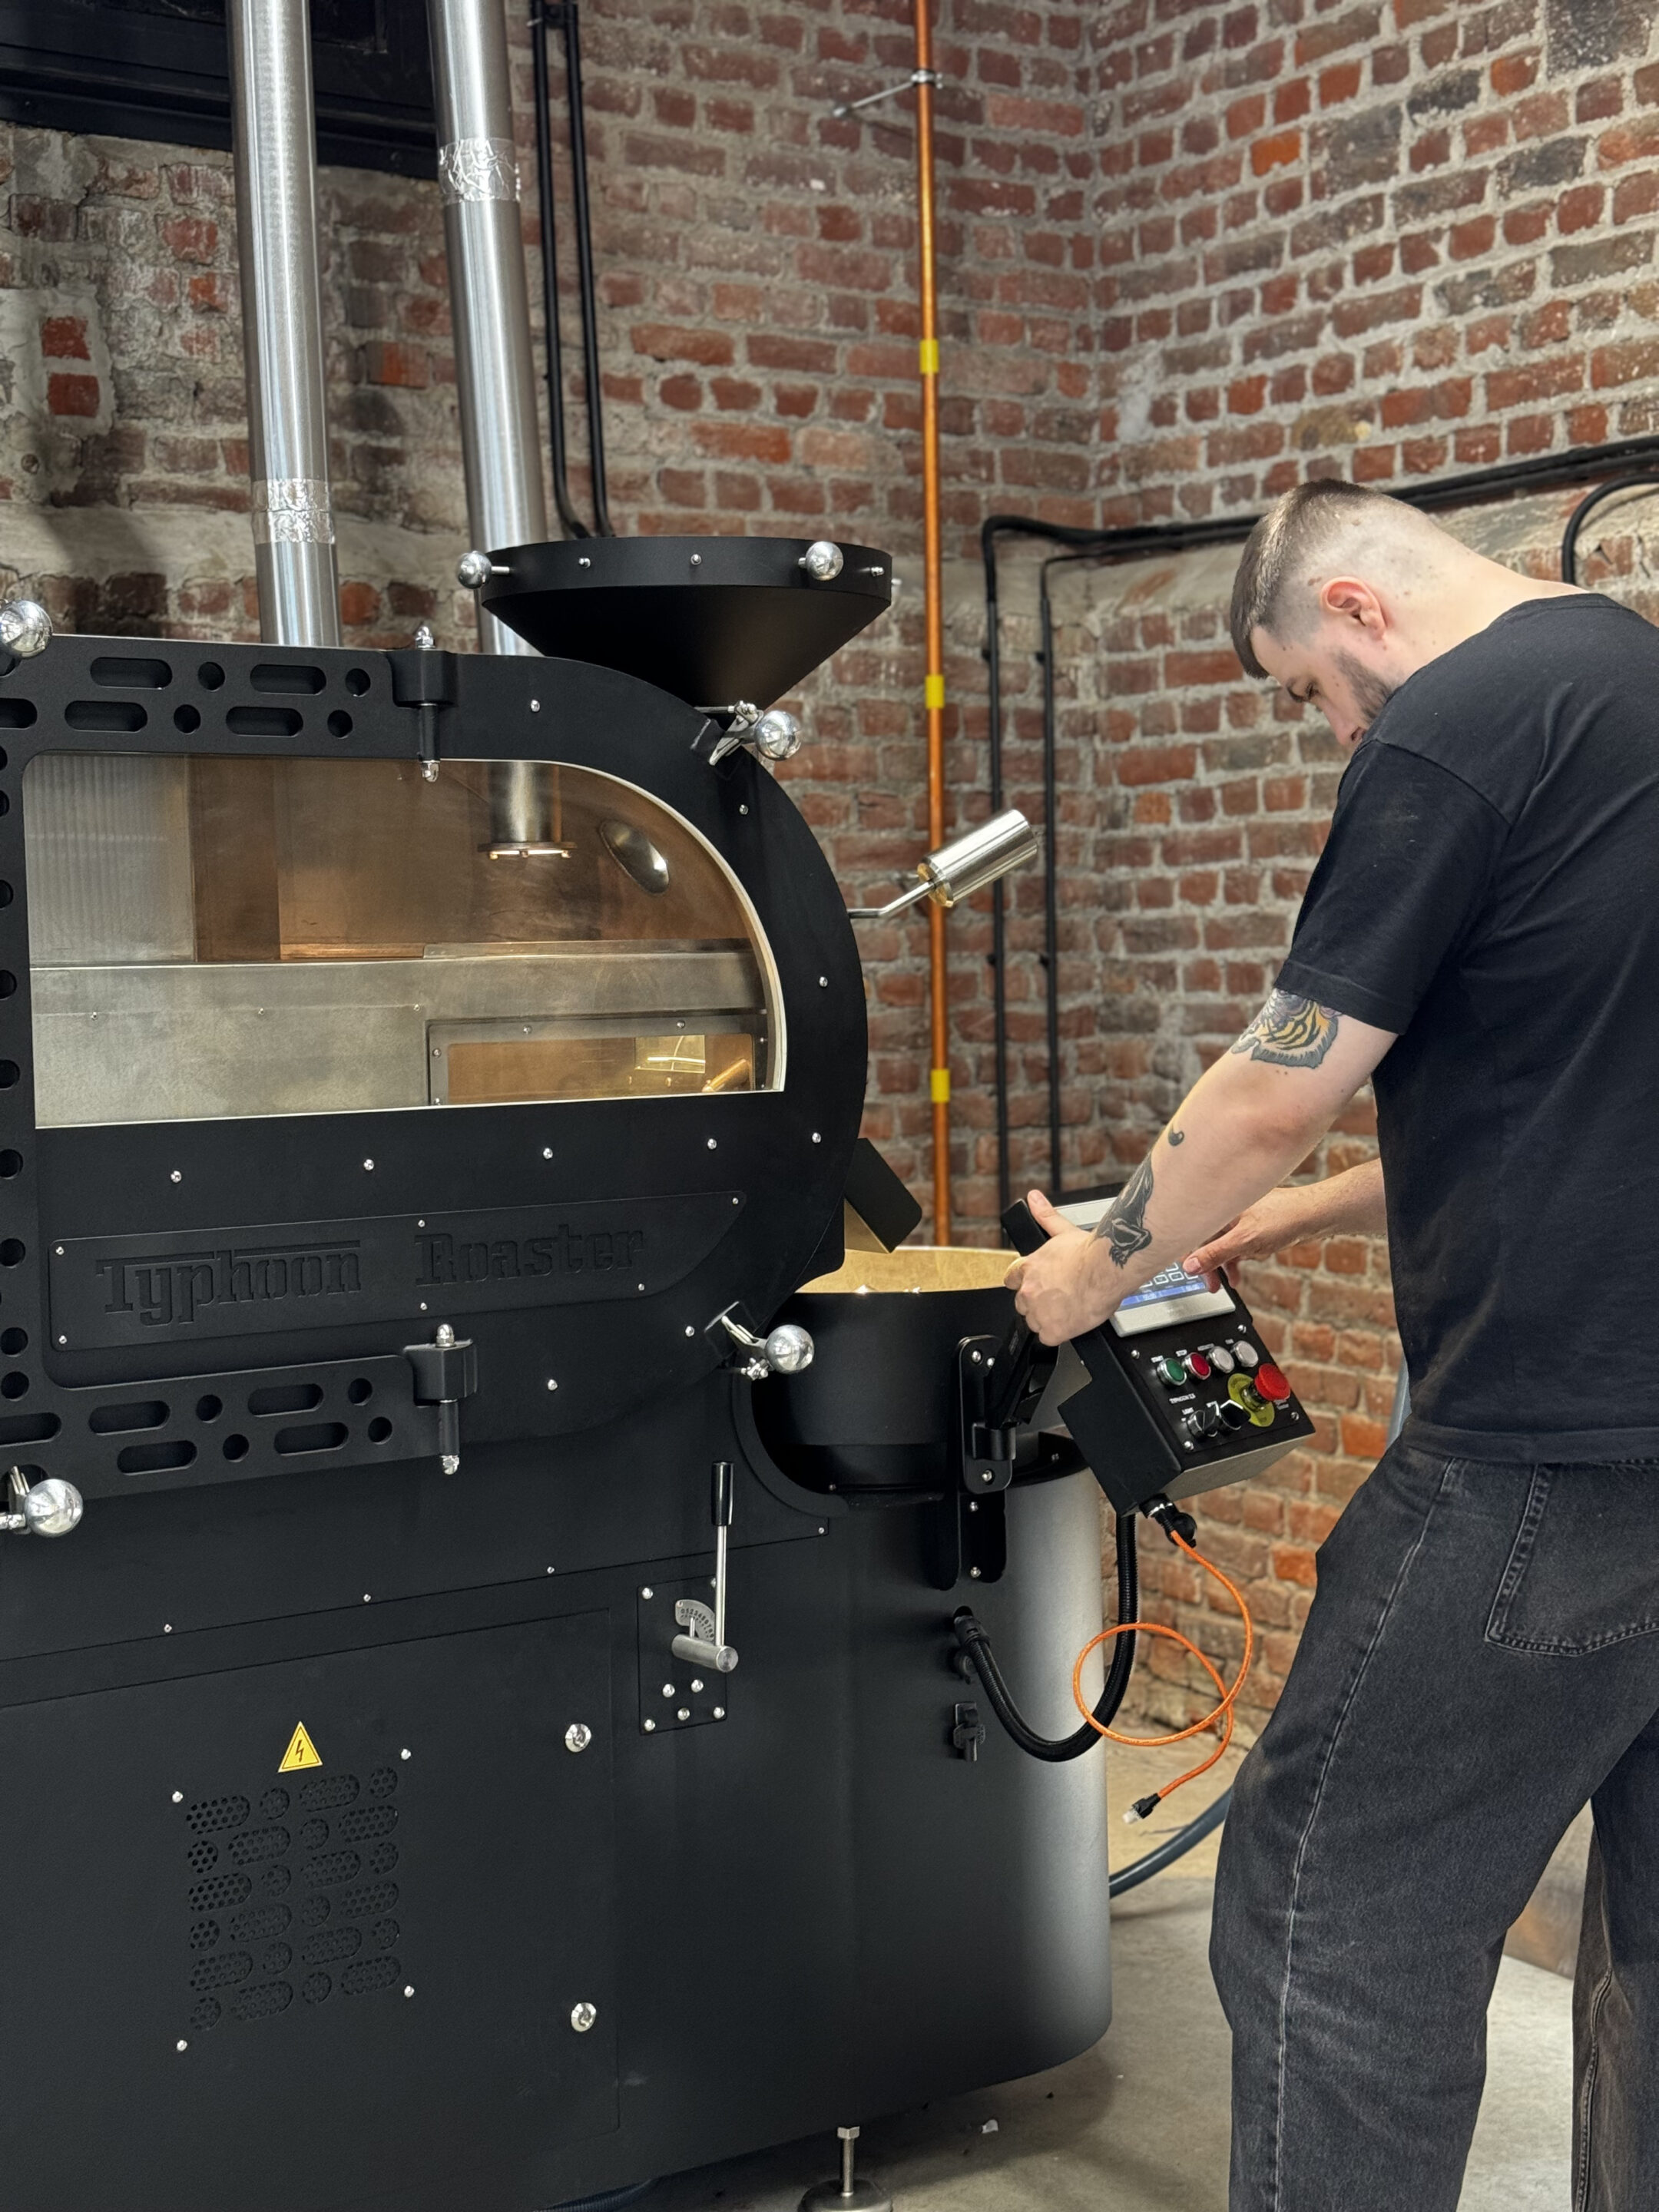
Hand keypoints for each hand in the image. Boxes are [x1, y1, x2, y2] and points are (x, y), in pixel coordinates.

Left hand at [1004, 1190, 1109, 1346]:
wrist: (1106, 1270)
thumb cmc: (1089, 1253)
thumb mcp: (1062, 1231)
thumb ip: (1045, 1216)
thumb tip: (1034, 1199)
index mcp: (1028, 1268)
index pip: (1012, 1279)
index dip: (1024, 1283)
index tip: (1036, 1285)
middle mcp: (1029, 1290)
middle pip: (1022, 1304)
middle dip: (1037, 1303)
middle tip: (1058, 1299)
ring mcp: (1039, 1312)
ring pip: (1034, 1322)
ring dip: (1047, 1319)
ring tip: (1067, 1310)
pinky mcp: (1052, 1330)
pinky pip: (1047, 1339)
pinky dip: (1058, 1334)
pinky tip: (1071, 1323)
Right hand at [1182, 1184, 1322, 1288]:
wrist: (1314, 1215)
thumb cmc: (1284, 1218)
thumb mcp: (1244, 1241)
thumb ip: (1215, 1254)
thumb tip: (1190, 1265)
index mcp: (1220, 1207)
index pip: (1192, 1231)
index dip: (1187, 1253)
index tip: (1188, 1272)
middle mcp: (1226, 1211)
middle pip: (1205, 1240)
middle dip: (1208, 1264)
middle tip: (1211, 1285)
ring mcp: (1239, 1219)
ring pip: (1221, 1245)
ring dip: (1222, 1265)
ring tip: (1226, 1282)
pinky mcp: (1251, 1226)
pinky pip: (1235, 1245)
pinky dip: (1235, 1260)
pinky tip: (1237, 1273)